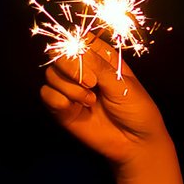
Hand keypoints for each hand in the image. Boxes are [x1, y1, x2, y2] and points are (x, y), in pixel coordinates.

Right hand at [39, 38, 169, 173]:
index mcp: (101, 59)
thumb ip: (99, 66)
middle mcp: (83, 71)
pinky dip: (59, 100)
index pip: (78, 40)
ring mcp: (71, 89)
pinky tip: (78, 108)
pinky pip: (46, 95)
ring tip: (91, 101)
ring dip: (69, 87)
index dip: (76, 45)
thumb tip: (76, 46)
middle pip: (57, 54)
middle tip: (91, 83)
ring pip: (50, 74)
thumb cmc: (137, 111)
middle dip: (70, 67)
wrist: (137, 143)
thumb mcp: (123, 85)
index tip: (86, 56)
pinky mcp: (63, 108)